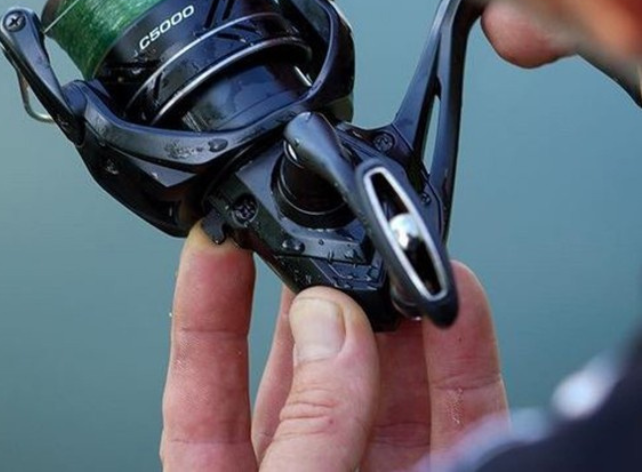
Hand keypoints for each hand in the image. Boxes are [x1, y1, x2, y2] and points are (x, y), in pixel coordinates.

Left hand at [160, 228, 506, 471]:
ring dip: (396, 299)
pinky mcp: (452, 468)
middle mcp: (307, 459)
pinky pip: (460, 398)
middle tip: (329, 224)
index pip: (208, 363)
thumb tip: (329, 324)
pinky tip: (456, 293)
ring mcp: (381, 461)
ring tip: (399, 247)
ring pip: (389, 363)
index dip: (210, 291)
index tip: (220, 228)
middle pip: (310, 347)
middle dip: (321, 278)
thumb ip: (305, 427)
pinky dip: (462, 342)